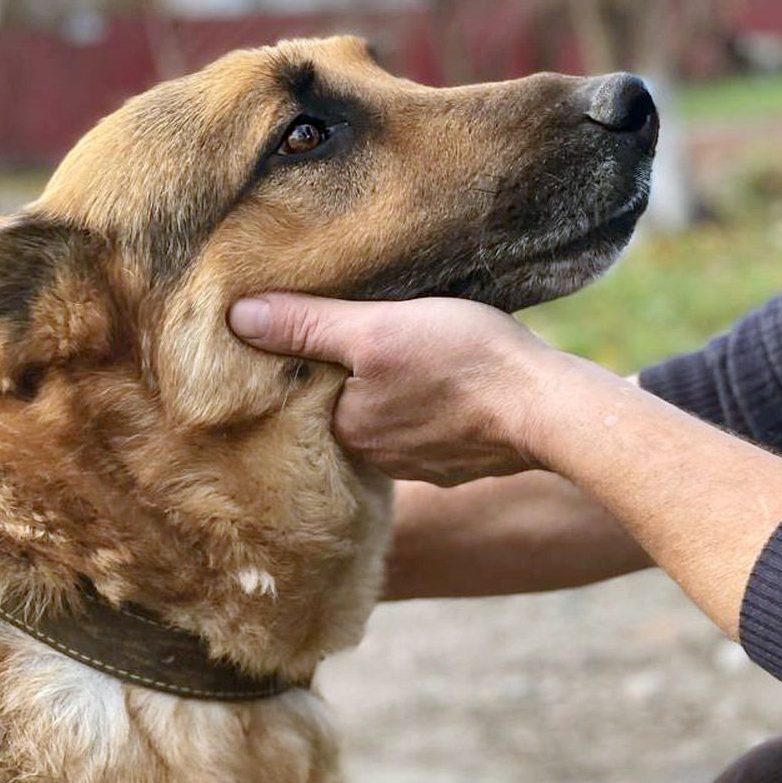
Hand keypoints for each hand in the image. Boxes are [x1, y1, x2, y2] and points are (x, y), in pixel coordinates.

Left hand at [227, 293, 559, 484]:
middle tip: (369, 331)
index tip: (323, 325)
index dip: (312, 356)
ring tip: (410, 352)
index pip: (310, 391)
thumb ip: (306, 325)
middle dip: (353, 376)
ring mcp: (423, 464)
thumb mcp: (376, 328)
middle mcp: (377, 458)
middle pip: (349, 406)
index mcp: (347, 430)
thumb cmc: (463, 361)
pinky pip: (431, 428)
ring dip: (395, 391)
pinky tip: (447, 381)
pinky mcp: (461, 460)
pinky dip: (433, 406)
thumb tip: (235, 318)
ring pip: (390, 417)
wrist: (546, 406)